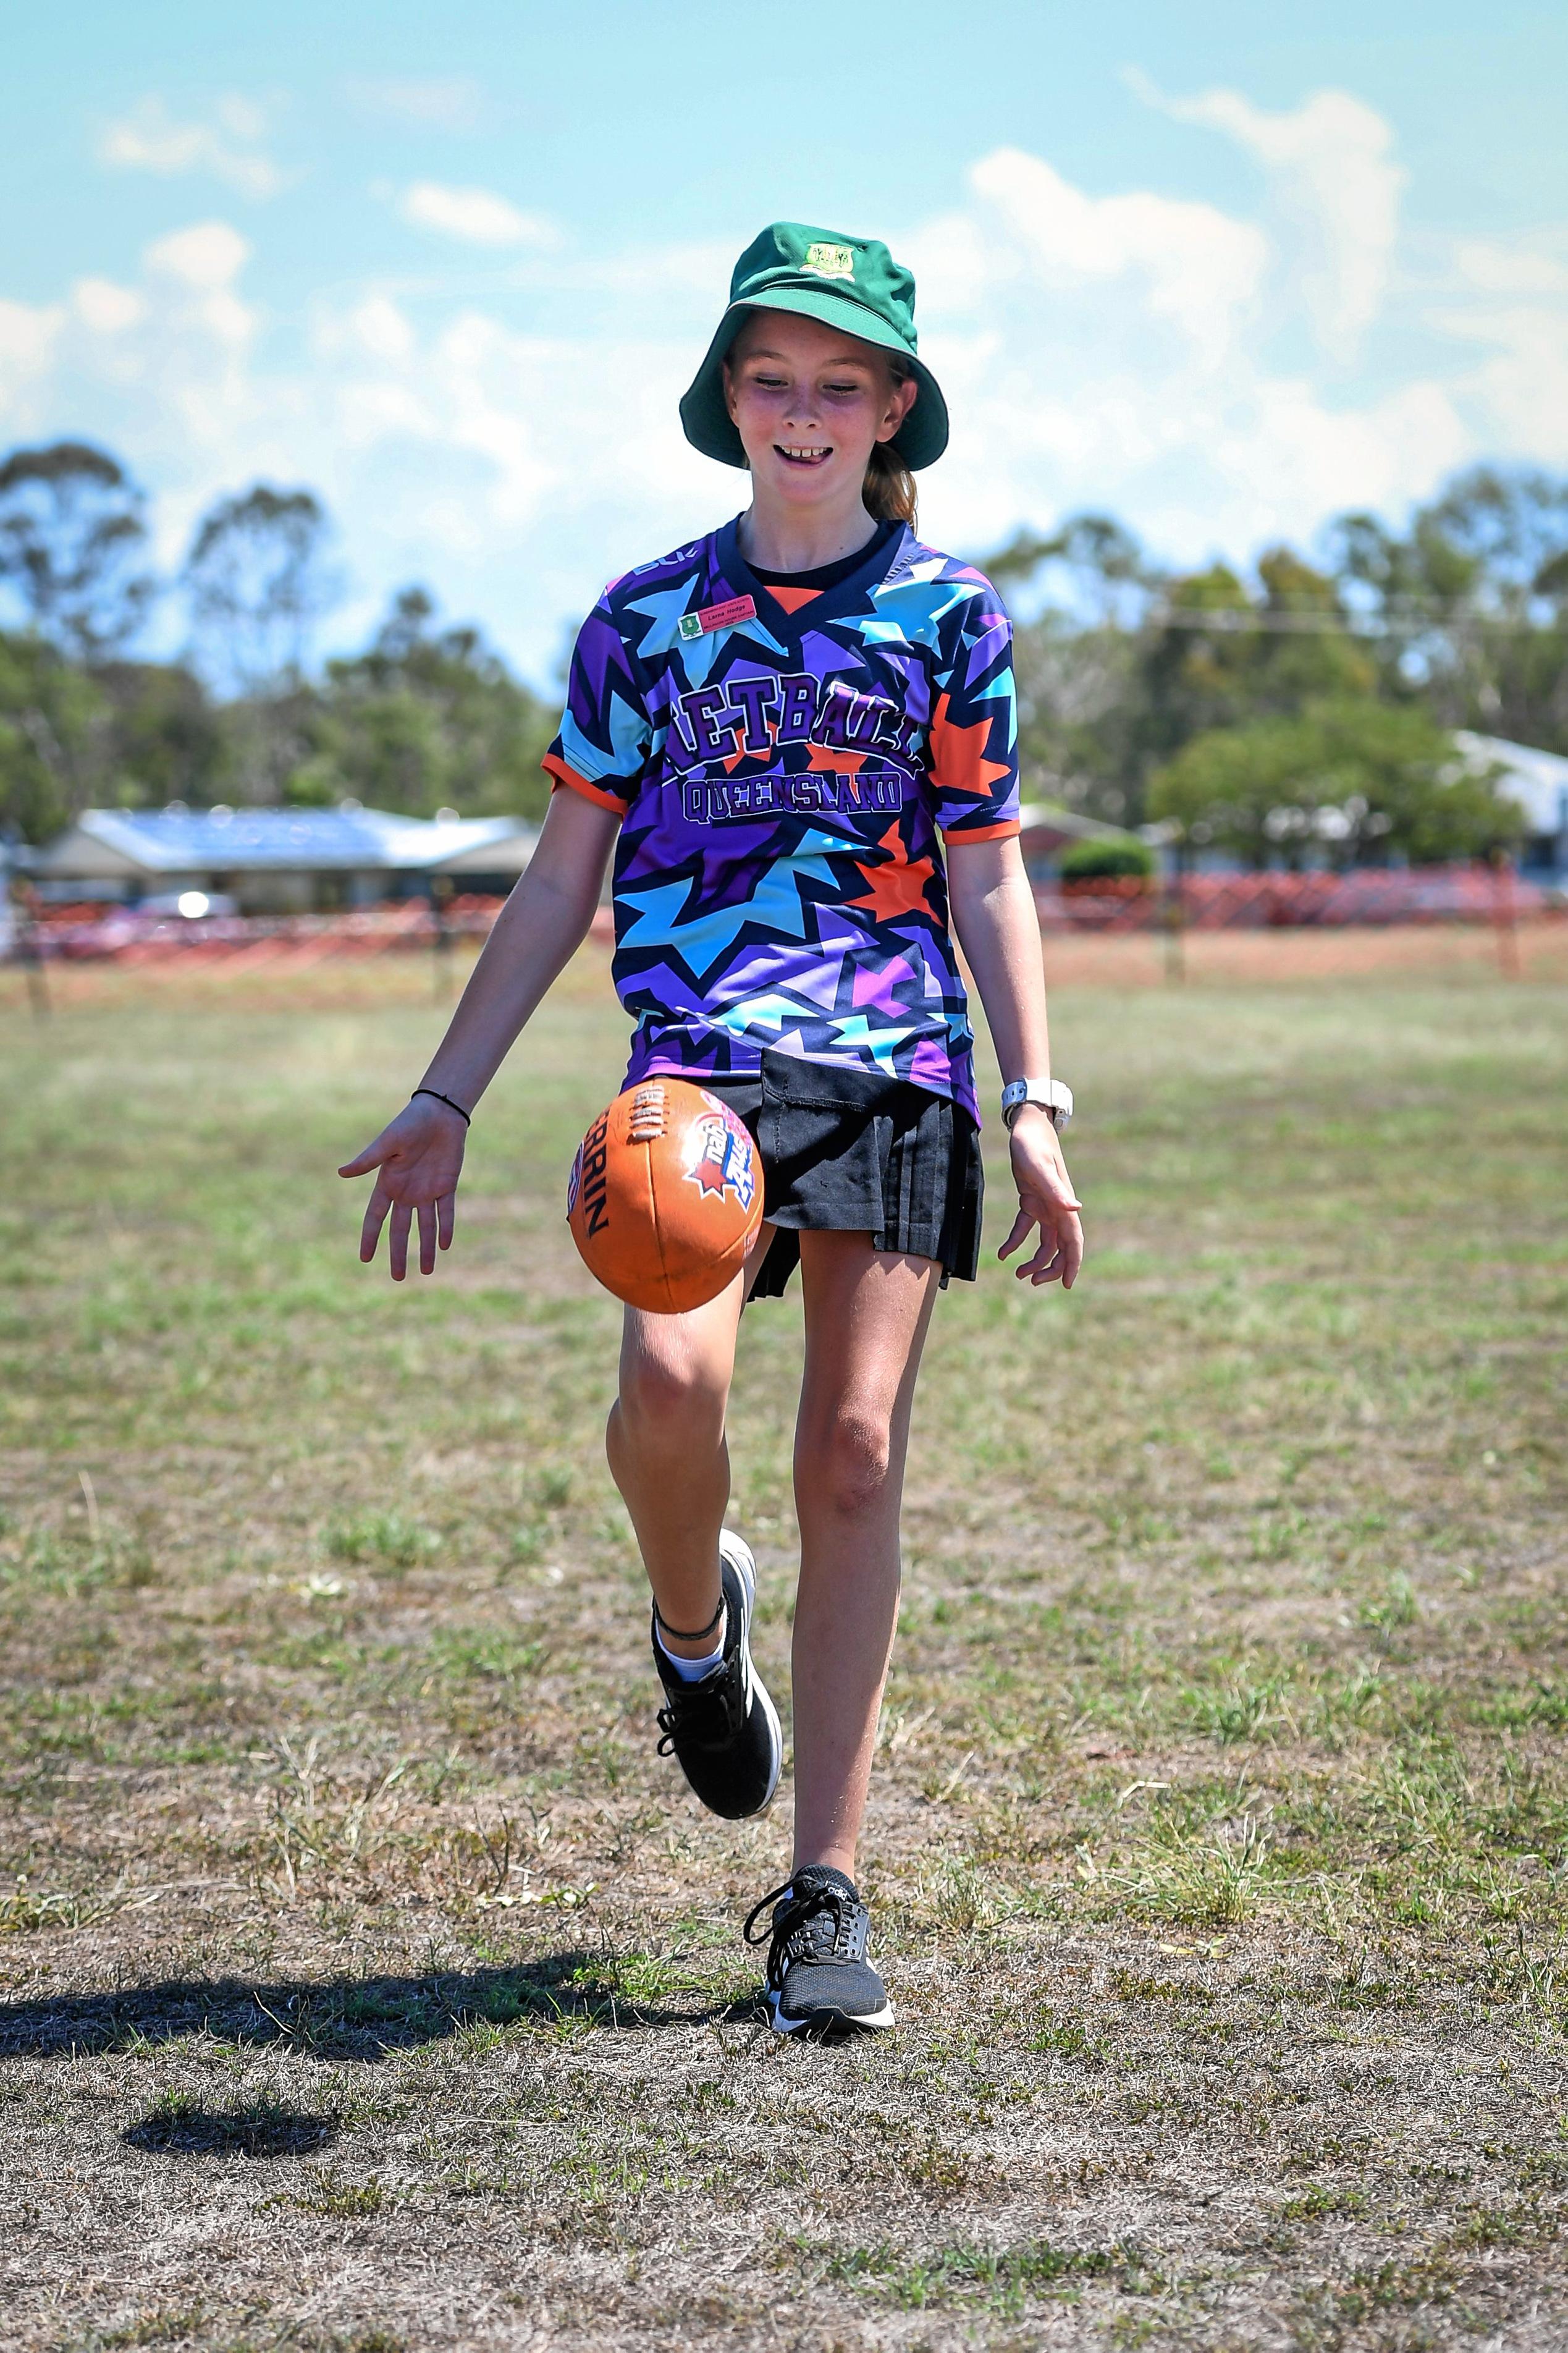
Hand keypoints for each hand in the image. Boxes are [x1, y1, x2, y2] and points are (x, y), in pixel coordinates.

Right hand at [338, 1097, 467, 1279]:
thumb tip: (341, 1173)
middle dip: (399, 1253)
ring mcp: (426, 1191)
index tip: (365, 1259)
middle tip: (398, 1278)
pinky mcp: (446, 1185)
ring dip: (426, 1248)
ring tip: (427, 1271)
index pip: (375, 1218)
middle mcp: (405, 1192)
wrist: (440, 1112)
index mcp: (387, 1183)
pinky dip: (445, 1228)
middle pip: (400, 1230)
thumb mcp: (388, 1142)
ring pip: (425, 1227)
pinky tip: (444, 1246)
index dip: (370, 1238)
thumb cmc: (409, 1123)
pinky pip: (445, 1212)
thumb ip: (368, 1160)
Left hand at [997, 1106, 1083, 1288]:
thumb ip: (1056, 1190)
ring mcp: (1046, 1205)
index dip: (1072, 1264)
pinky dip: (1016, 1242)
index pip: (1073, 1241)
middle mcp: (1059, 1208)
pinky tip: (1002, 1253)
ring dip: (1036, 1260)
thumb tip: (1076, 1210)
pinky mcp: (1032, 1200)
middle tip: (1033, 1282)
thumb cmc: (1033, 1144)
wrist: (1027, 1125)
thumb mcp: (1040, 1168)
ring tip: (1018, 1274)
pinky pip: (1026, 1228)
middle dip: (1052, 1268)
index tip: (1067, 1284)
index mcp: (1064, 1205)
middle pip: (1062, 1247)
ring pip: (1046, 1242)